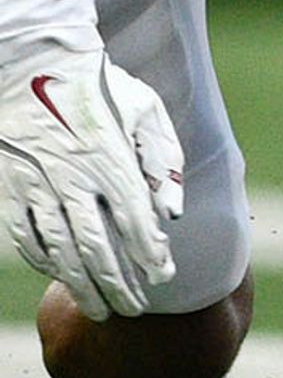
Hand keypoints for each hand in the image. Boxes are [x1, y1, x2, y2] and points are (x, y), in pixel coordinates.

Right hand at [0, 46, 184, 317]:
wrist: (34, 66)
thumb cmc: (101, 88)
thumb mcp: (146, 111)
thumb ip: (163, 160)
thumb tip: (172, 212)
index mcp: (109, 160)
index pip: (134, 220)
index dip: (149, 254)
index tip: (164, 278)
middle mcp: (72, 179)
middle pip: (96, 245)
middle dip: (117, 283)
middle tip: (133, 311)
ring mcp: (36, 186)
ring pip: (58, 249)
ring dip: (79, 284)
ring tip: (98, 310)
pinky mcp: (11, 189)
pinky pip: (26, 235)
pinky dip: (43, 261)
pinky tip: (60, 276)